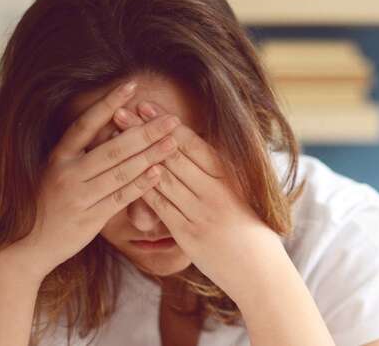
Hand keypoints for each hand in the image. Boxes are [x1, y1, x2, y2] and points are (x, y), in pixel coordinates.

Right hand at [8, 82, 181, 279]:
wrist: (26, 247)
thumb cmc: (46, 205)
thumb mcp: (56, 172)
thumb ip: (82, 153)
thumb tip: (115, 127)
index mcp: (57, 157)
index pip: (85, 123)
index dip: (108, 103)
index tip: (131, 85)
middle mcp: (66, 173)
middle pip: (112, 148)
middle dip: (145, 132)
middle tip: (171, 119)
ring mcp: (78, 196)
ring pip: (120, 172)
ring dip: (150, 156)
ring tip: (173, 142)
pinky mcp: (88, 219)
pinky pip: (120, 198)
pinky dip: (140, 185)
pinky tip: (158, 173)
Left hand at [111, 101, 288, 304]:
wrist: (261, 272)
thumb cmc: (254, 228)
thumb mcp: (246, 191)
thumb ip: (223, 169)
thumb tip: (198, 142)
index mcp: (230, 176)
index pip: (193, 144)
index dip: (167, 123)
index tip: (147, 105)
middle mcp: (215, 191)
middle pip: (172, 155)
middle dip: (144, 132)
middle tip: (121, 111)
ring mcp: (201, 213)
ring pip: (163, 178)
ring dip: (136, 155)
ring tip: (116, 137)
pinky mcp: (188, 235)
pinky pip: (160, 206)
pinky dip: (142, 187)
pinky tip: (124, 173)